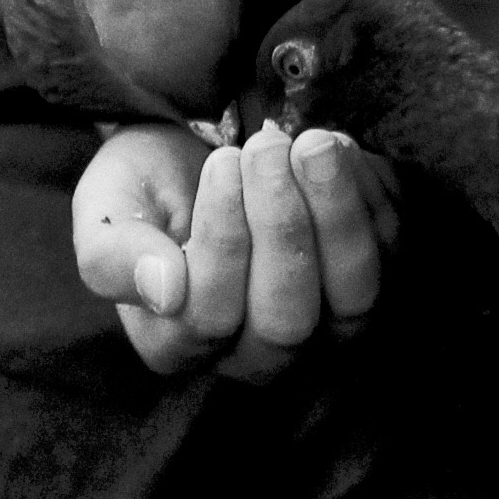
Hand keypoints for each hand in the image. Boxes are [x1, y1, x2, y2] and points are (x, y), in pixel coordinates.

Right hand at [70, 117, 393, 380]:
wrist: (199, 150)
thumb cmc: (147, 185)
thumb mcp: (107, 207)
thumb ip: (113, 254)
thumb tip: (164, 289)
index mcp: (178, 343)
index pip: (209, 318)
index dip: (222, 239)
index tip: (221, 164)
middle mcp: (254, 353)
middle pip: (286, 321)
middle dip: (282, 226)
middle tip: (267, 146)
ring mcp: (321, 328)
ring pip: (351, 301)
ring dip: (337, 216)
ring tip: (313, 145)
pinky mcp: (370, 284)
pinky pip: (391, 260)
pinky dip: (372, 202)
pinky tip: (342, 150)